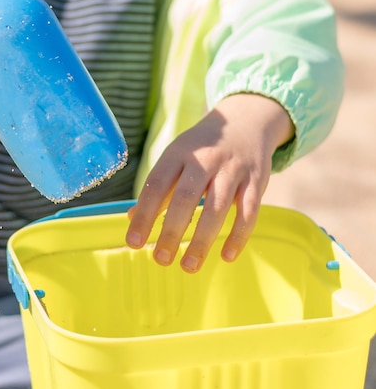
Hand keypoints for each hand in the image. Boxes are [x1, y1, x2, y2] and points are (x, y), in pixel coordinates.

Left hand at [126, 94, 294, 272]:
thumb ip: (157, 189)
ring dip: (202, 240)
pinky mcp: (256, 180)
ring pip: (218, 207)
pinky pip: (249, 211)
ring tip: (189, 265)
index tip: (134, 242)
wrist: (244, 122)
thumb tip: (132, 219)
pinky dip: (238, 235)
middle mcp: (205, 159)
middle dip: (171, 231)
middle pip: (186, 197)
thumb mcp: (176, 158)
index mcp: (178, 153)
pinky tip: (226, 256)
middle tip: (160, 259)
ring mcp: (232, 169)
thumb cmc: (201, 148)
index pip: (157, 185)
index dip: (144, 214)